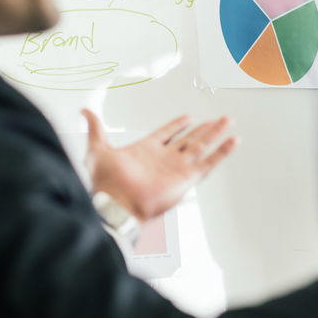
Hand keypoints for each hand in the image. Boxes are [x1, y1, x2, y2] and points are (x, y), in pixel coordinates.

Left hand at [82, 110, 237, 221]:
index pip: (166, 134)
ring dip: (215, 133)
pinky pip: (209, 162)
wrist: (116, 204)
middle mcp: (165, 159)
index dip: (177, 125)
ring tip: (226, 122)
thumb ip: (95, 128)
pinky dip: (222, 152)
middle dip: (202, 128)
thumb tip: (85, 112)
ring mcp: (177, 168)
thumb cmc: (106, 183)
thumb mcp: (97, 149)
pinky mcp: (187, 178)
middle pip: (189, 139)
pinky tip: (232, 141)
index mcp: (147, 151)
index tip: (187, 117)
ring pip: (201, 146)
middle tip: (215, 119)